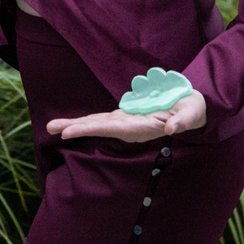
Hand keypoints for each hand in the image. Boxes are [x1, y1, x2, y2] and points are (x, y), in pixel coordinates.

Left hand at [46, 92, 205, 142]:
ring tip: (53, 126)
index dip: (89, 129)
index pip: (110, 129)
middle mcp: (130, 127)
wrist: (193, 109)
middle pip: (98, 127)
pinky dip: (88, 121)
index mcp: (141, 127)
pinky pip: (103, 119)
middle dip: (75, 128)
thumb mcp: (191, 114)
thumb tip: (171, 129)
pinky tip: (74, 124)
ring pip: (97, 124)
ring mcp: (127, 122)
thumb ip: (182, 122)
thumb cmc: (192, 111)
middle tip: (50, 128)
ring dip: (76, 125)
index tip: (69, 133)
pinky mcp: (127, 116)